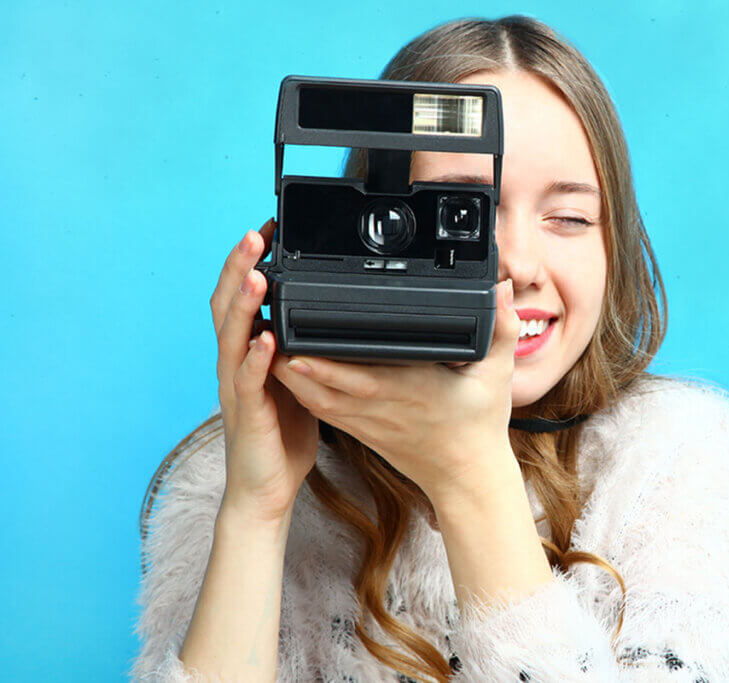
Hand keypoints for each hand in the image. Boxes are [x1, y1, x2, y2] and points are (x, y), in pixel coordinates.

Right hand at [210, 218, 319, 523]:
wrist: (266, 488)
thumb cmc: (282, 436)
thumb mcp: (296, 380)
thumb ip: (300, 349)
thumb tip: (324, 317)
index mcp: (247, 353)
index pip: (240, 298)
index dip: (247, 264)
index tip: (265, 231)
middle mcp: (235, 364)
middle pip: (226, 305)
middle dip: (239, 268)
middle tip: (254, 235)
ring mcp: (236, 387)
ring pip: (232, 336)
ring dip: (243, 303)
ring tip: (255, 273)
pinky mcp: (247, 413)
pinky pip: (248, 381)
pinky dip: (256, 357)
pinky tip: (266, 338)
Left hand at [268, 279, 521, 502]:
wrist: (466, 479)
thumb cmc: (481, 428)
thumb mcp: (498, 375)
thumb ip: (502, 329)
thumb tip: (503, 290)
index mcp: (413, 391)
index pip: (362, 376)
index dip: (326, 364)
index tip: (298, 345)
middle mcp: (383, 408)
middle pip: (325, 387)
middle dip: (290, 364)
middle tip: (263, 333)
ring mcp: (368, 423)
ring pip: (317, 401)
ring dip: (288, 378)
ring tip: (264, 347)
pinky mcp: (361, 432)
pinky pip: (324, 411)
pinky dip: (302, 392)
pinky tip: (285, 372)